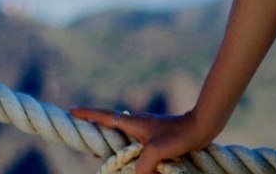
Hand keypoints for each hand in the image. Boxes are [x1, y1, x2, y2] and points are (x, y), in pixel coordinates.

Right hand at [69, 106, 211, 173]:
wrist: (203, 127)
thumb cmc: (180, 135)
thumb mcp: (157, 151)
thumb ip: (142, 166)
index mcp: (134, 123)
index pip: (105, 117)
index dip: (88, 114)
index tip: (72, 110)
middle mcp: (138, 125)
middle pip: (110, 127)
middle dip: (95, 129)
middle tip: (80, 130)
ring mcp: (147, 132)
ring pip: (122, 137)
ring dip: (110, 143)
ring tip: (97, 151)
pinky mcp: (157, 139)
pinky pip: (134, 145)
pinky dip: (126, 150)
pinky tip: (125, 158)